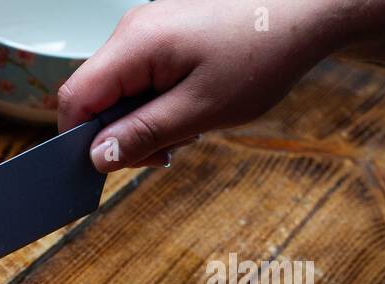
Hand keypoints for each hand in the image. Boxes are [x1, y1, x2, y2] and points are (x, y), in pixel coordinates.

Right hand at [58, 0, 344, 170]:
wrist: (311, 6)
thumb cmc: (264, 51)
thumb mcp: (201, 110)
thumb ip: (143, 135)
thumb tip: (97, 158)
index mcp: (134, 45)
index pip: (74, 98)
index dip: (79, 140)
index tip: (109, 167)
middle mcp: (133, 30)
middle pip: (96, 95)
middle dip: (122, 132)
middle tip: (168, 150)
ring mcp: (149, 27)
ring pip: (121, 88)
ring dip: (146, 118)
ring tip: (193, 123)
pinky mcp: (166, 30)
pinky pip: (143, 75)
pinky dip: (160, 98)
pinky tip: (195, 102)